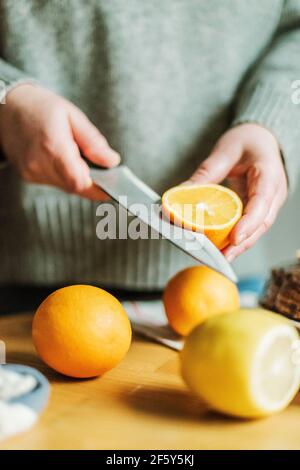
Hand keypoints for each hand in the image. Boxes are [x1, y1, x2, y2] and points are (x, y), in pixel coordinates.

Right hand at [0, 84, 119, 199]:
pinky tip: (58, 157)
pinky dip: (62, 174)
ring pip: (65, 186)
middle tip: (95, 162)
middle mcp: (39, 163)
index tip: (111, 183)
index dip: (98, 186)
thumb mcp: (72, 116)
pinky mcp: (28, 176)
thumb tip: (111, 161)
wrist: (7, 108)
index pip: (79, 181)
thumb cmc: (41, 107)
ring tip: (71, 153)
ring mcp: (31, 172)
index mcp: (53, 146)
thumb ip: (93, 142)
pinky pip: (54, 182)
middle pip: (74, 186)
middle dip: (89, 179)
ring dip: (75, 176)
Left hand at [184, 123, 287, 260]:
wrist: (261, 139)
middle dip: (242, 242)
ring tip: (218, 257)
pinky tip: (219, 248)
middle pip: (261, 223)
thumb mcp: (225, 151)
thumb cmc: (247, 141)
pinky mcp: (258, 209)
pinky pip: (248, 226)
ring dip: (238, 245)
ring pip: (256, 229)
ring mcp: (268, 203)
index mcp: (269, 173)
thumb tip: (181, 193)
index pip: (263, 201)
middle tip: (222, 256)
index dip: (250, 222)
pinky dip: (234, 238)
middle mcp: (274, 192)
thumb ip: (206, 172)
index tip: (235, 237)